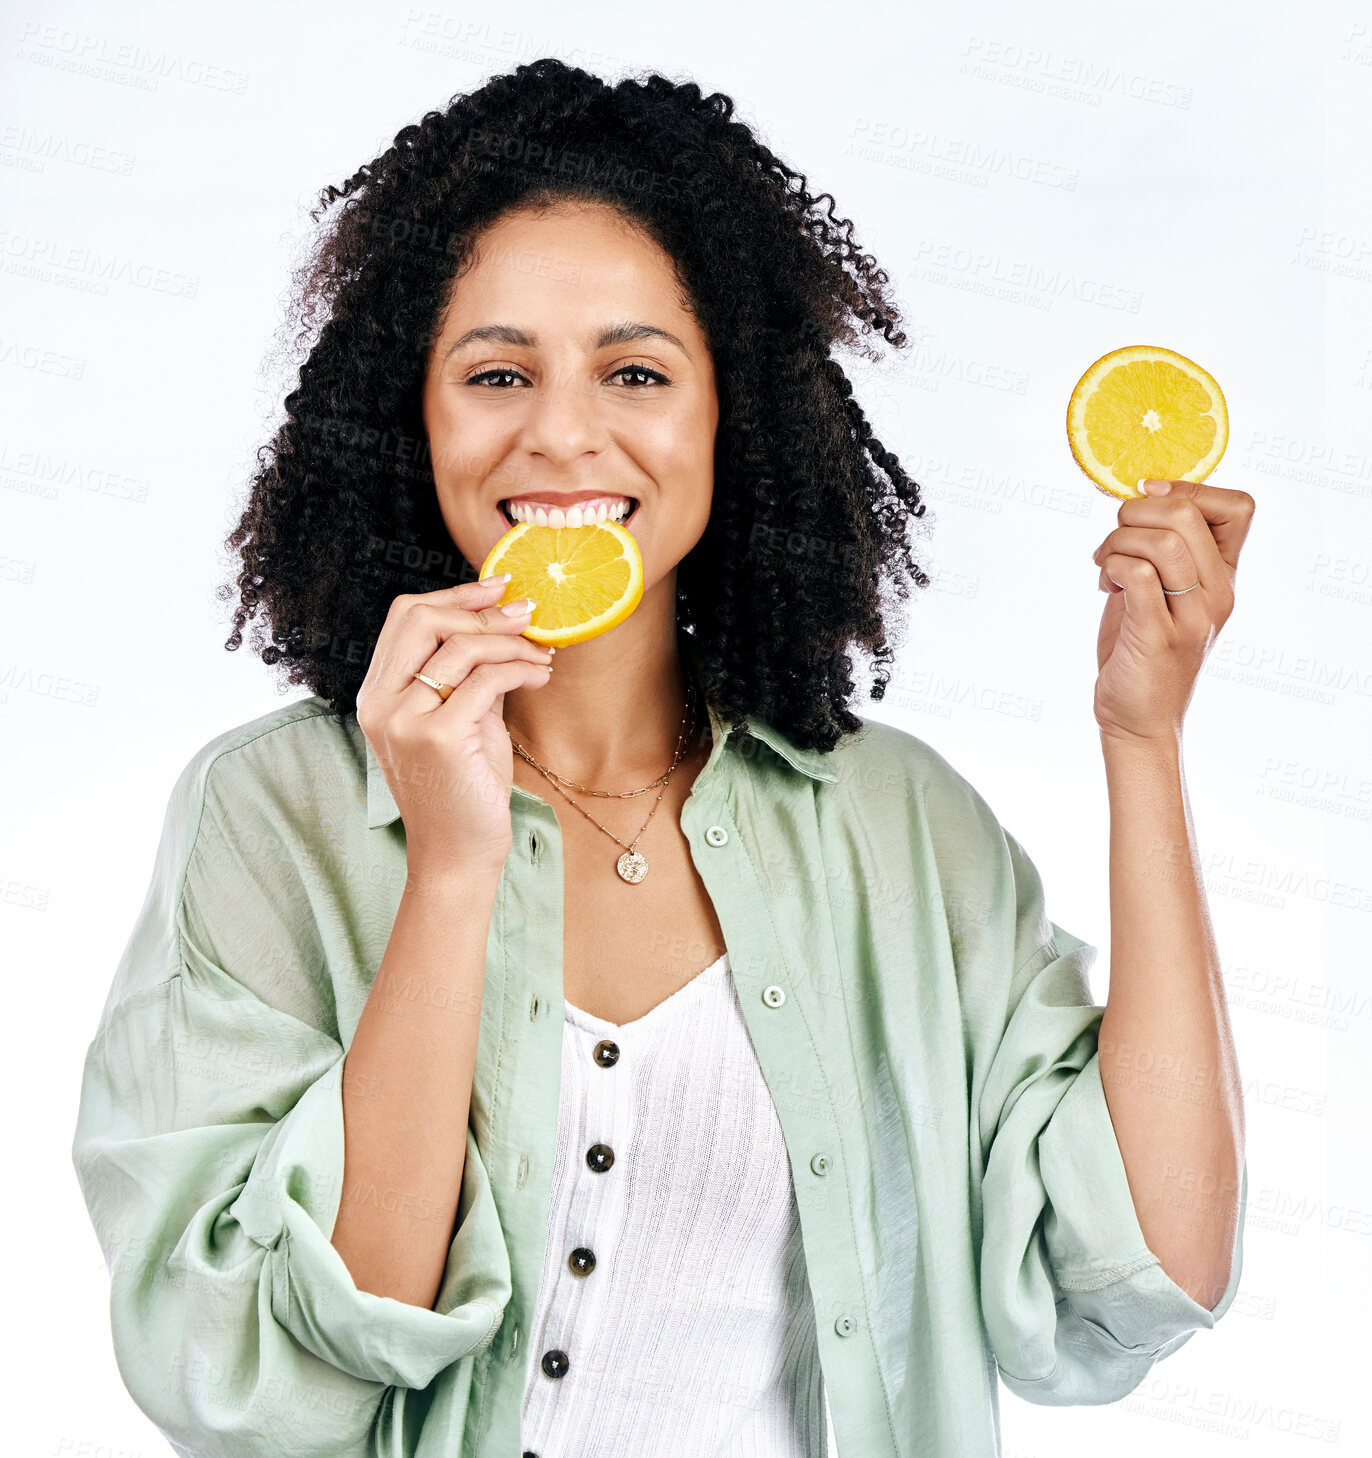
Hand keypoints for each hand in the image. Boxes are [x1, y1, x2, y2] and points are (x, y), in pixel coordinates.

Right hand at [354, 577, 554, 875]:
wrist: (457, 854)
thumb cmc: (462, 789)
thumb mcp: (461, 719)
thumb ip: (468, 674)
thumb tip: (503, 622)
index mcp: (376, 694)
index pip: (406, 616)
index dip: (455, 595)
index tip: (499, 589)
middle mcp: (380, 703)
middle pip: (423, 617)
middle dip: (482, 611)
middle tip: (525, 617)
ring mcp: (404, 721)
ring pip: (462, 647)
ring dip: (512, 644)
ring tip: (540, 657)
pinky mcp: (437, 738)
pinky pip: (485, 680)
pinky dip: (519, 670)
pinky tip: (540, 677)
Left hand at [1091, 478, 1255, 745]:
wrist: (1139, 718)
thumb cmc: (1142, 650)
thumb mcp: (1163, 592)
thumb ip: (1161, 551)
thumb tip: (1136, 498)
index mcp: (1223, 577)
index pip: (1238, 507)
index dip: (1190, 487)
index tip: (1149, 498)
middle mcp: (1217, 594)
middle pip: (1187, 514)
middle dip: (1136, 512)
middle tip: (1114, 541)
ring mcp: (1191, 617)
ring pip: (1163, 543)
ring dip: (1118, 542)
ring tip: (1105, 565)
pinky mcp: (1158, 636)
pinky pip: (1138, 576)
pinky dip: (1112, 567)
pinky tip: (1105, 584)